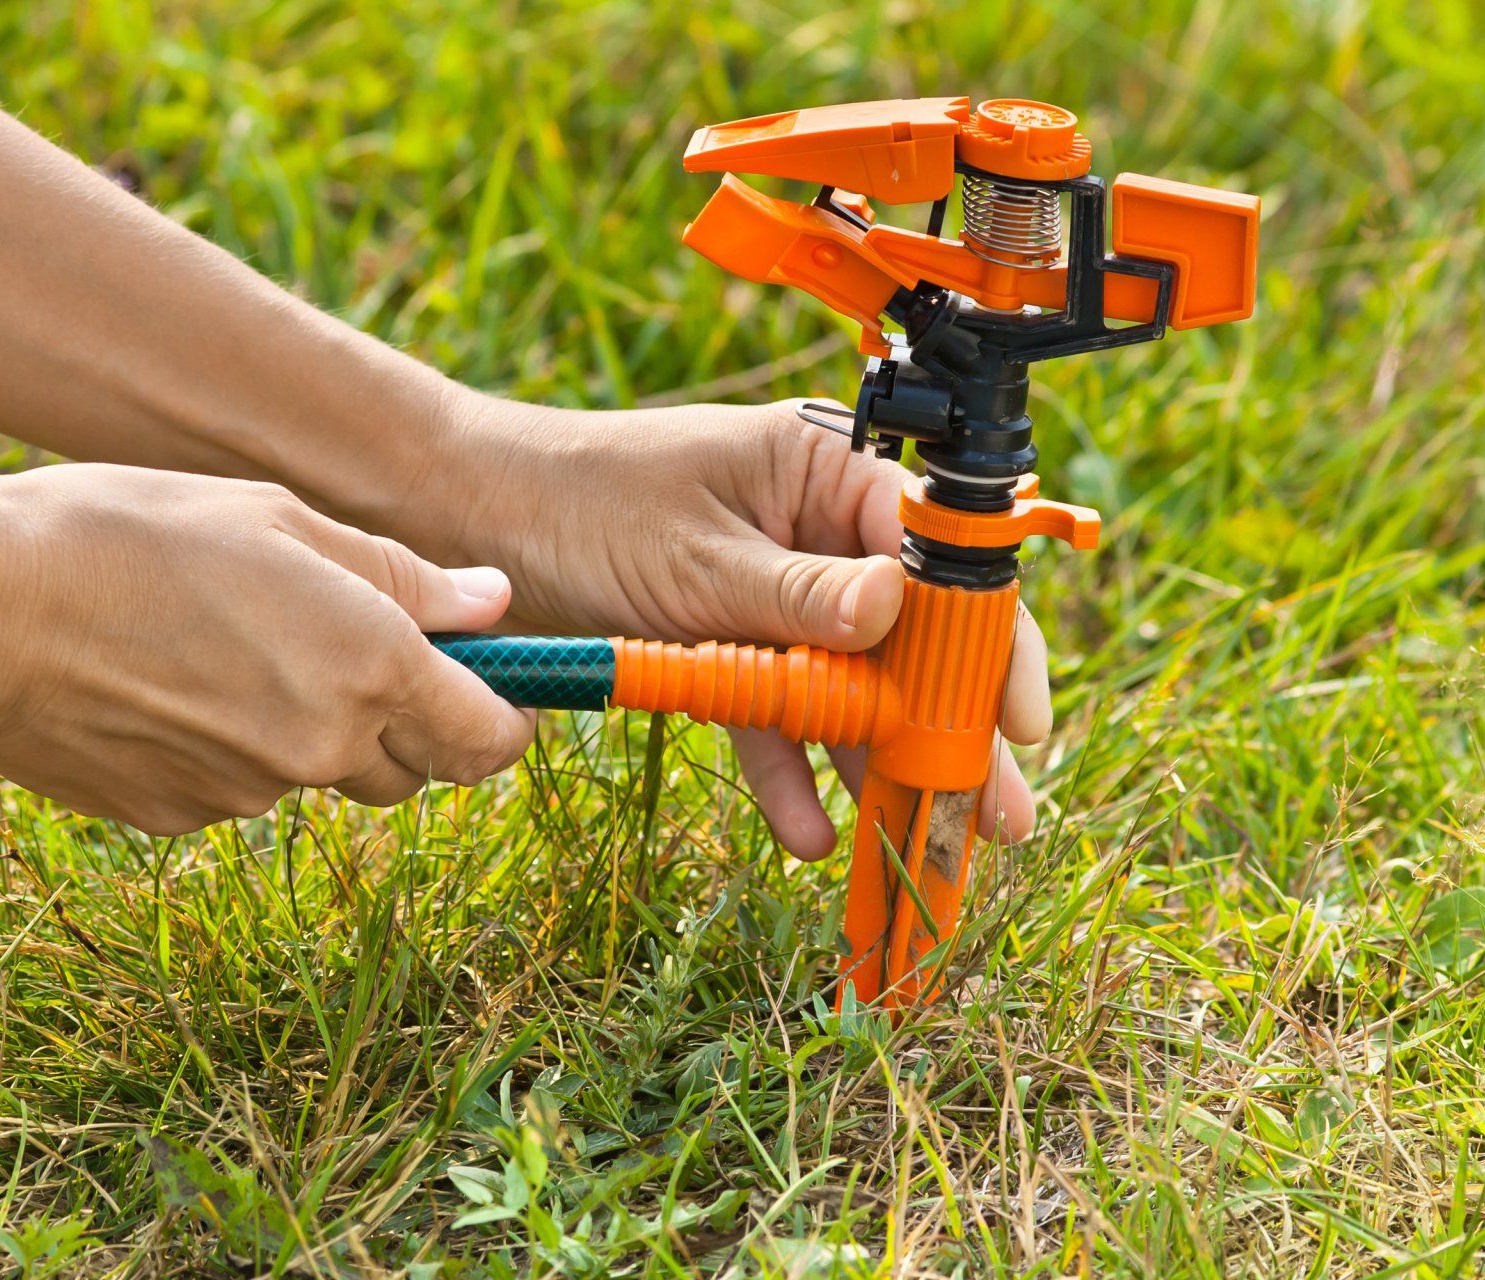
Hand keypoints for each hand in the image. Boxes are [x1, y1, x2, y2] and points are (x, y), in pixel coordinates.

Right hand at [0, 465, 533, 835]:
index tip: (489, 691)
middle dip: (401, 725)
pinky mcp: (176, 818)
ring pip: (315, 776)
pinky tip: (166, 683)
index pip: (491, 740)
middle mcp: (321, 748)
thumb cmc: (136, 532)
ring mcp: (246, 794)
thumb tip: (496, 606)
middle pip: (409, 771)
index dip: (502, 719)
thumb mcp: (284, 521)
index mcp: (369, 667)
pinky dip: (226, 748)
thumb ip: (405, 577)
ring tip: (225, 645)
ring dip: (306, 731)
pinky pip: (235, 789)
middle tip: (340, 647)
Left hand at [450, 397, 1050, 859]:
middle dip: (952, 725)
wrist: (468, 520)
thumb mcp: (694, 556)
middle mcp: (813, 533)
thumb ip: (795, 596)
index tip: (1016, 718)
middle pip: (909, 635)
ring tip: (925, 841)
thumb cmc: (576, 500)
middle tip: (999, 812)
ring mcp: (771, 595)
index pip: (938, 559)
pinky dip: (787, 770)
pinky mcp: (723, 643)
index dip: (988, 640)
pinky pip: (773, 712)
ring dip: (881, 762)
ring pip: (849, 685)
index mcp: (823, 473)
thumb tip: (897, 612)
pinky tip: (811, 835)